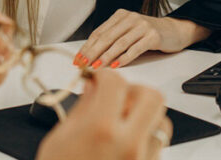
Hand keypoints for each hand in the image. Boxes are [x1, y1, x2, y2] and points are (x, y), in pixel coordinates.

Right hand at [36, 69, 172, 159]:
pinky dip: (145, 136)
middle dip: (133, 90)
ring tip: (121, 121)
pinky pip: (158, 145)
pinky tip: (123, 142)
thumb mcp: (59, 139)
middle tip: (115, 96)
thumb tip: (93, 87)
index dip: (105, 75)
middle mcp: (129, 144)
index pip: (116, 82)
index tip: (98, 79)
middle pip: (152, 96)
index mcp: (101, 130)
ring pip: (161, 120)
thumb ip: (82, 109)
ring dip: (144, 114)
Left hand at [75, 11, 210, 68]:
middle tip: (83, 64)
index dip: (87, 46)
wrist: (173, 31)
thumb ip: (113, 39)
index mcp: (120, 16)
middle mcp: (130, 18)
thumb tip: (92, 56)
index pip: (99, 32)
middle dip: (92, 52)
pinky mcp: (153, 36)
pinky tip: (116, 65)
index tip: (78, 59)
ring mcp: (142, 26)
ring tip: (96, 67)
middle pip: (106, 37)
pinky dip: (124, 58)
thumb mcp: (128, 31)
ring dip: (106, 56)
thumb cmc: (147, 34)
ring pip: (119, 43)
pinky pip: (135, 48)